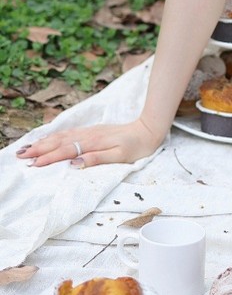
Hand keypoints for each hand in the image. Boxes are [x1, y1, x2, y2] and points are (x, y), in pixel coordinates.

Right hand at [17, 115, 165, 169]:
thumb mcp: (120, 156)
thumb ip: (97, 159)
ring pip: (61, 136)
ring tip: (26, 148)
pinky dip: (53, 135)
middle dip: (39, 149)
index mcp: (93, 142)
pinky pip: (67, 132)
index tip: (34, 164)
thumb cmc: (136, 147)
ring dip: (43, 142)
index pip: (66, 151)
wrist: (148, 130)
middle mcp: (87, 135)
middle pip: (58, 142)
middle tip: (20, 156)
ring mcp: (88, 131)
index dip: (49, 158)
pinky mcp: (90, 131)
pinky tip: (46, 139)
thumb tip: (75, 164)